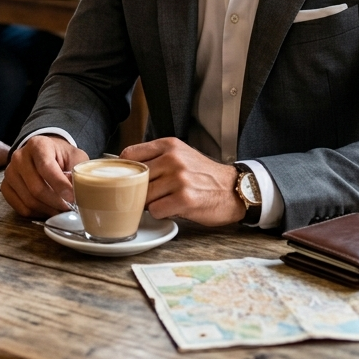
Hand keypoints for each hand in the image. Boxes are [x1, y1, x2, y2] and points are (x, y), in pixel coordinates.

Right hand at [1, 134, 88, 217]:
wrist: (43, 154)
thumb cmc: (61, 156)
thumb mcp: (74, 157)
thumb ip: (76, 171)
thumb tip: (76, 191)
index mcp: (37, 145)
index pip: (46, 167)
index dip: (60, 185)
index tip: (72, 197)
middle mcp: (19, 157)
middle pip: (36, 188)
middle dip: (56, 202)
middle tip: (70, 208)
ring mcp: (10, 172)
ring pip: (29, 201)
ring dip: (48, 210)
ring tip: (61, 210)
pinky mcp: (6, 186)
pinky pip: (21, 208)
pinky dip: (37, 213)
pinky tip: (48, 209)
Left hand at [120, 138, 244, 225]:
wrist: (233, 189)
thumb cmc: (203, 175)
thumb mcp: (180, 155)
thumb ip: (156, 157)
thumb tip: (126, 170)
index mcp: (168, 145)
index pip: (129, 155)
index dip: (125, 171)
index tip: (126, 179)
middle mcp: (172, 159)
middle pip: (135, 178)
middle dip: (138, 190)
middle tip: (147, 195)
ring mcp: (179, 179)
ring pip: (144, 196)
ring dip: (150, 203)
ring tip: (163, 201)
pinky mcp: (185, 199)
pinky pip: (156, 210)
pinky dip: (160, 213)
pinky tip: (171, 209)